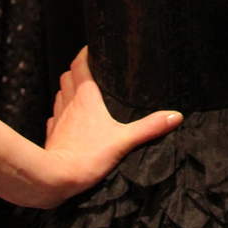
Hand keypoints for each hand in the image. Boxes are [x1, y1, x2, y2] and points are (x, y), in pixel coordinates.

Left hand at [41, 47, 181, 205]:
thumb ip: (149, 127)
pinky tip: (68, 120)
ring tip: (80, 92)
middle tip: (89, 70)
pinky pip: (54, 117)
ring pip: (60, 95)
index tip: (91, 48)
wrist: (55, 179)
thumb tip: (175, 116)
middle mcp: (69, 103)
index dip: (84, 54)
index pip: (79, 65)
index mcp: (85, 98)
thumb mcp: (124, 140)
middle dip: (76, 71)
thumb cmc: (88, 156)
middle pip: (67, 77)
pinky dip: (61, 113)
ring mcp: (57, 119)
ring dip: (68, 90)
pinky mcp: (52, 136)